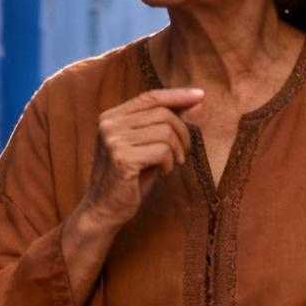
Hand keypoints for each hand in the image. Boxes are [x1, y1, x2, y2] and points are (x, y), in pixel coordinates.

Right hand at [77, 87, 204, 229]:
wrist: (104, 210)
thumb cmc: (129, 179)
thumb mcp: (148, 145)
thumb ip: (167, 122)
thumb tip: (197, 101)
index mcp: (112, 117)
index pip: (150, 97)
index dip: (177, 95)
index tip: (201, 96)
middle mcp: (109, 124)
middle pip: (162, 114)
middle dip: (182, 133)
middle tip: (182, 154)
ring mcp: (114, 140)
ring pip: (165, 132)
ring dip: (176, 151)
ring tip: (170, 165)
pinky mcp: (122, 158)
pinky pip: (162, 151)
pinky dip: (169, 163)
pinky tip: (162, 173)